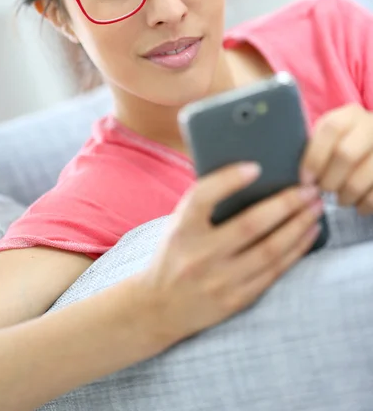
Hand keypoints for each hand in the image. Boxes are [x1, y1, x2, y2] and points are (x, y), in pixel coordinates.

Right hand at [141, 162, 321, 346]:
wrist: (159, 308)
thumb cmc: (174, 255)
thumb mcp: (178, 225)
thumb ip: (204, 204)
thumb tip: (249, 175)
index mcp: (181, 230)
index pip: (203, 197)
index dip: (229, 180)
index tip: (255, 166)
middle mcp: (199, 255)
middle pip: (249, 225)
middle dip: (285, 204)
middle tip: (308, 188)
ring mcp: (219, 281)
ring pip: (269, 250)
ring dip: (298, 227)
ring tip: (315, 209)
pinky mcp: (236, 300)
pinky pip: (273, 273)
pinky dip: (295, 252)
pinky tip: (308, 235)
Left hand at [301, 104, 372, 213]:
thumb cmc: (342, 144)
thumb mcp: (328, 136)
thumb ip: (313, 146)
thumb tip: (293, 174)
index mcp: (350, 115)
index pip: (331, 130)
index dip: (314, 157)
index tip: (305, 179)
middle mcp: (372, 126)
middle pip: (345, 155)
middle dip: (328, 180)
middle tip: (321, 191)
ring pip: (360, 179)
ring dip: (345, 196)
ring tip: (339, 199)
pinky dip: (363, 205)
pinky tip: (357, 205)